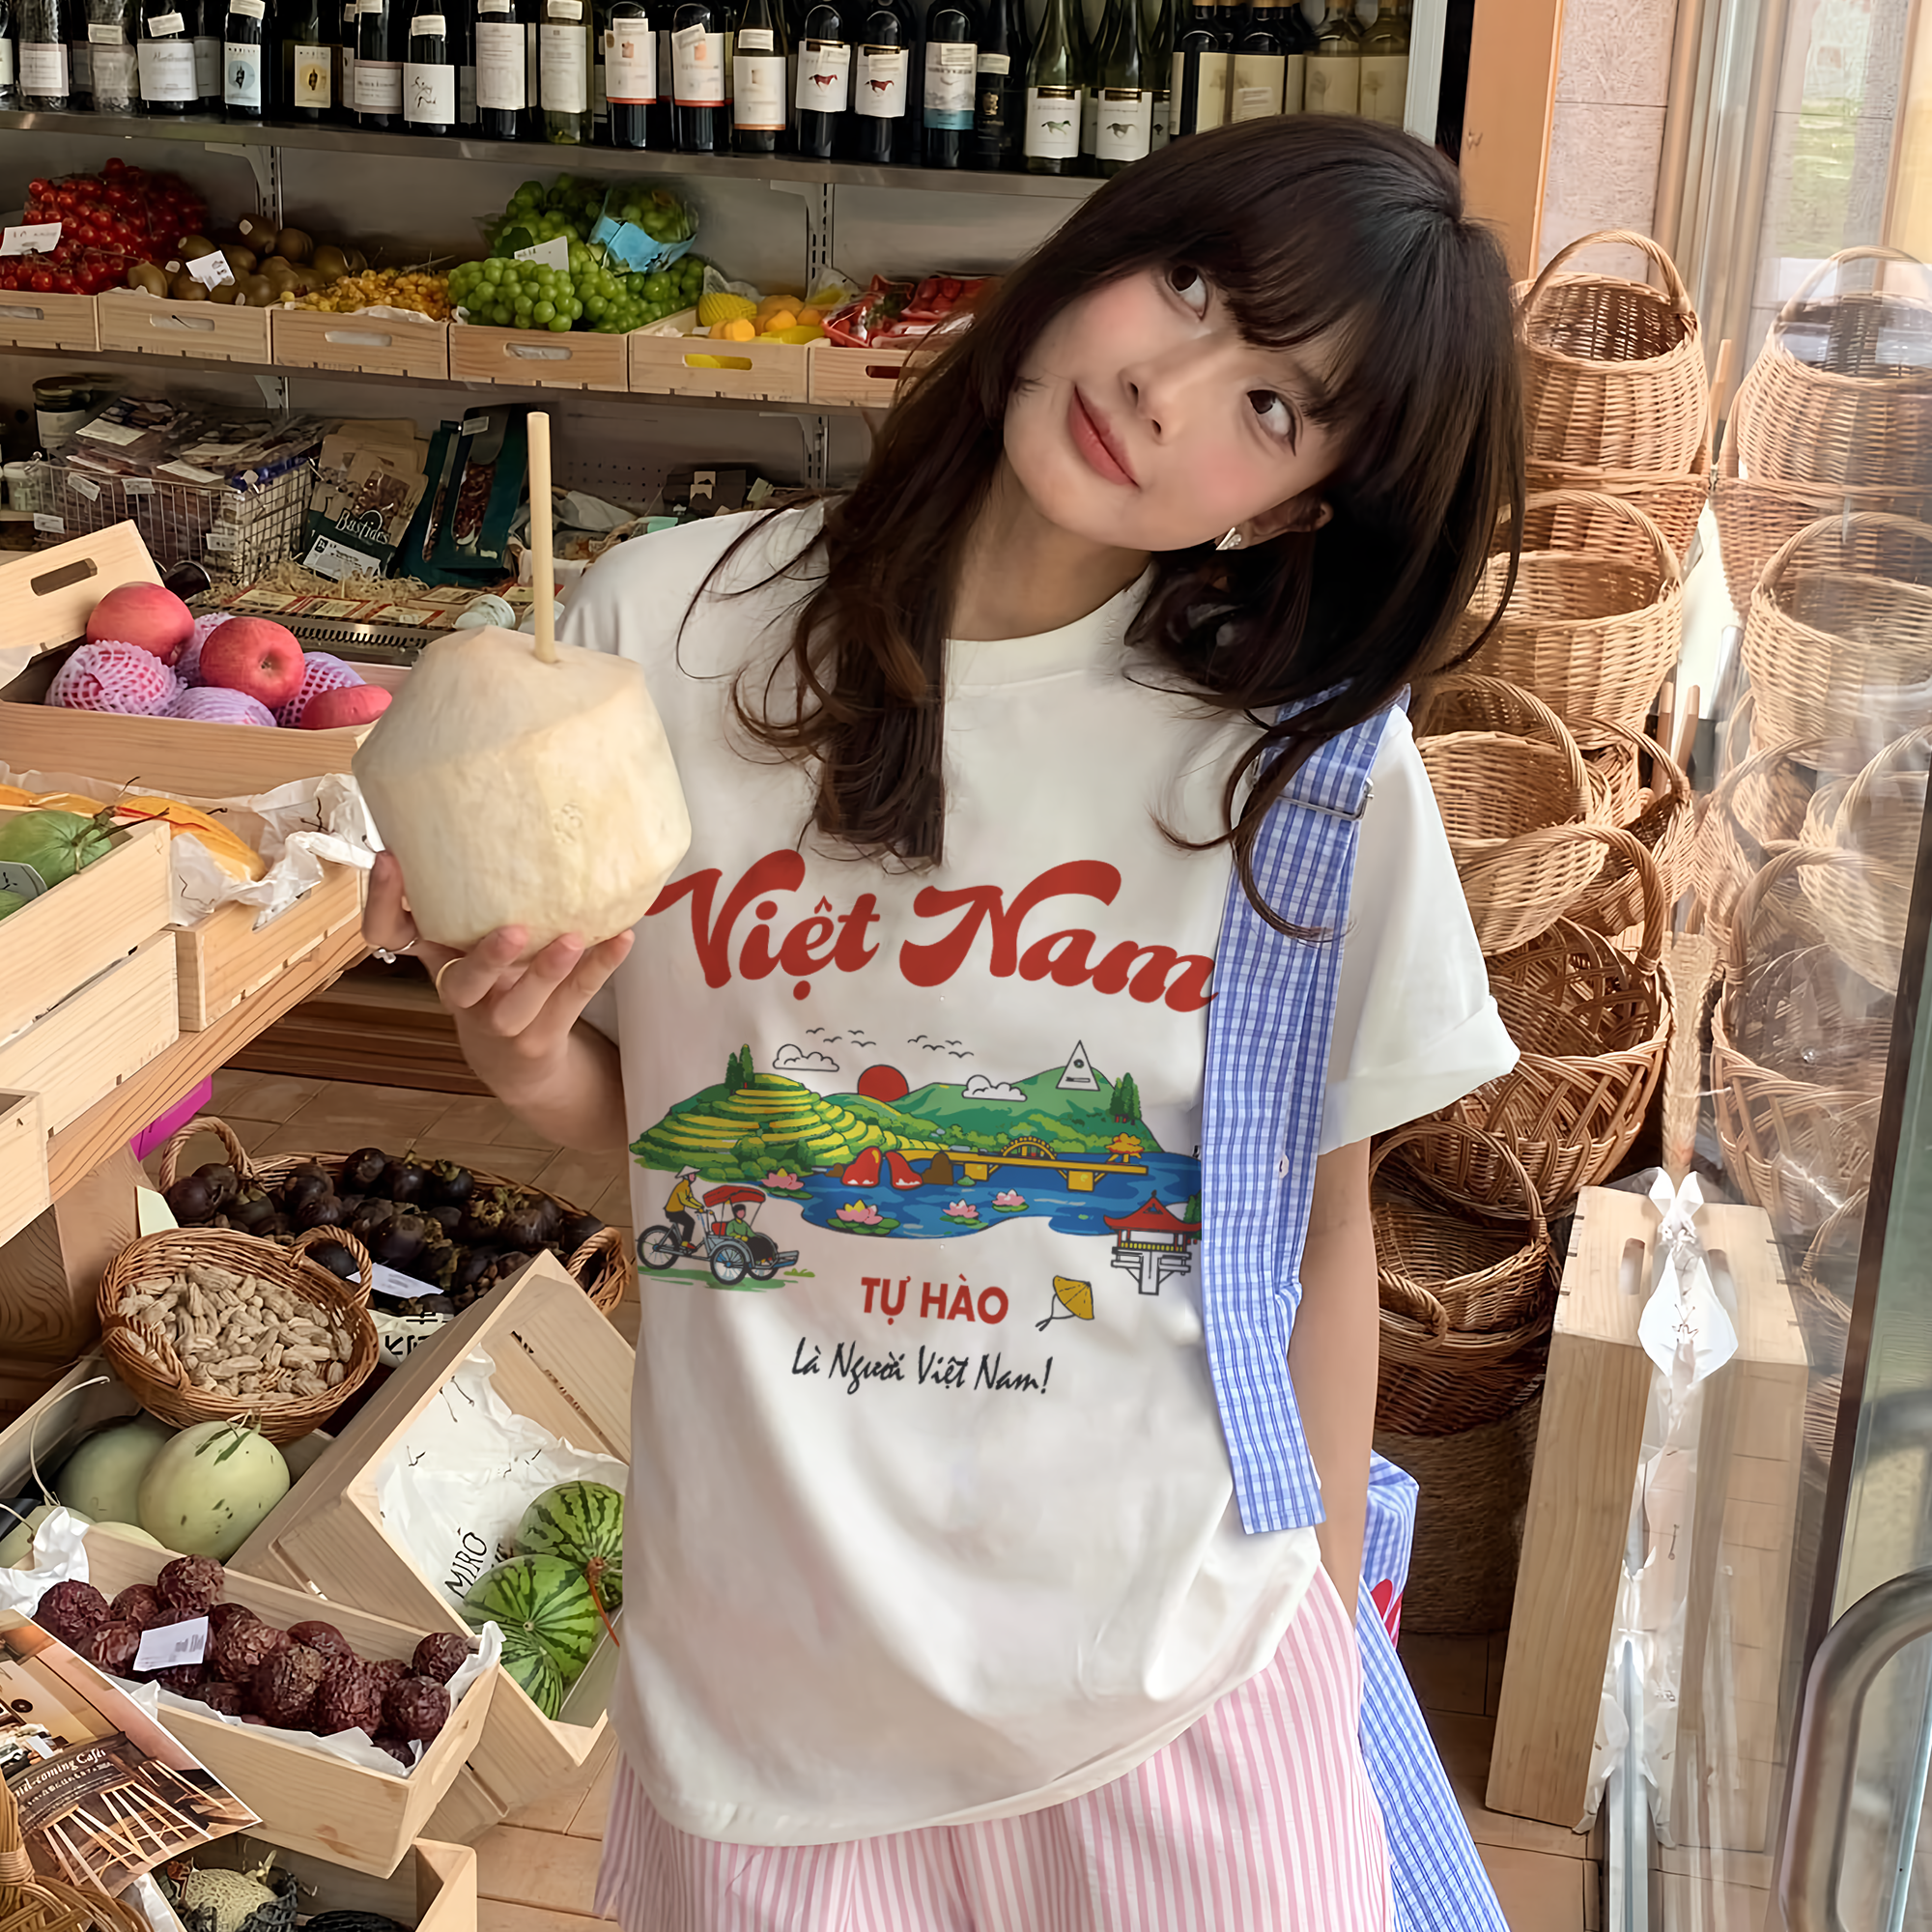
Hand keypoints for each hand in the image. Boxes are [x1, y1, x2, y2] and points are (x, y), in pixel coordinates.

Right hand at [364, 851, 634, 1066]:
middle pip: (459, 983)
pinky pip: (572, 1001)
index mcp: (437, 957)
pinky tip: (622, 938)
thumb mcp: (469, 936)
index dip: (380, 901)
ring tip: (574, 938)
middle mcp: (462, 992)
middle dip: (485, 957)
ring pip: (519, 1004)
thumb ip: (473, 891)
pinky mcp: (540, 1037)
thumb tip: (497, 805)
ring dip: (547, 971)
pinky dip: (599, 968)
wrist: (517, 1060)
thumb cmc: (494, 977)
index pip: (387, 935)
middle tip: (512, 928)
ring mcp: (501, 1021)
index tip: (390, 856)